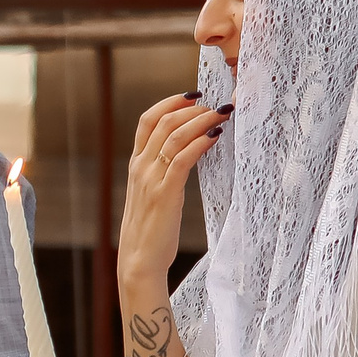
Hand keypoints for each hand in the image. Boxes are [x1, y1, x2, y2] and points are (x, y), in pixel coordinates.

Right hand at [116, 93, 228, 293]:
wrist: (139, 261)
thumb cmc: (151, 230)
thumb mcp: (152, 194)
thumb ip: (162, 172)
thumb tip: (187, 153)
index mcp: (136, 164)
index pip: (147, 119)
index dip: (170, 102)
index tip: (194, 95)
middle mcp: (140, 167)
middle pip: (163, 121)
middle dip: (193, 108)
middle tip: (216, 106)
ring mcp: (150, 179)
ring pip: (173, 136)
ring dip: (201, 120)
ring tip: (222, 115)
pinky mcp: (164, 193)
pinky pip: (182, 159)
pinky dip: (200, 143)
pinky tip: (215, 137)